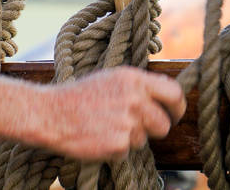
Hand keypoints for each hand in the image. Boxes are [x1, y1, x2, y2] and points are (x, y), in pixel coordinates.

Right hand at [46, 67, 185, 160]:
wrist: (51, 114)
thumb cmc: (79, 96)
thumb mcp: (111, 79)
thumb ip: (138, 87)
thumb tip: (164, 99)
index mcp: (133, 79)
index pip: (174, 92)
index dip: (178, 106)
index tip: (175, 114)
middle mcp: (134, 99)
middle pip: (164, 123)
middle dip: (155, 129)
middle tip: (140, 128)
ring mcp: (127, 122)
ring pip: (145, 139)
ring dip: (131, 138)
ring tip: (107, 127)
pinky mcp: (118, 144)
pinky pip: (127, 152)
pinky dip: (115, 149)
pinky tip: (98, 137)